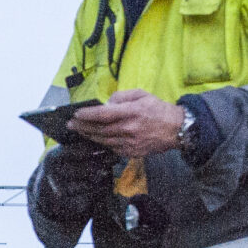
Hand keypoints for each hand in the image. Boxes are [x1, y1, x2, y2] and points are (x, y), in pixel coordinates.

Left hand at [68, 89, 183, 158]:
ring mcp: (130, 143)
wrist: (176, 129)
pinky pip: (112, 148)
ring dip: (89, 136)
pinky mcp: (132, 152)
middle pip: (99, 129)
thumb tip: (105, 104)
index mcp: (131, 112)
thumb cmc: (158, 109)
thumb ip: (121, 97)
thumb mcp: (141, 94)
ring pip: (103, 141)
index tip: (76, 114)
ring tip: (79, 131)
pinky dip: (102, 143)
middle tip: (71, 124)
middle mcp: (129, 129)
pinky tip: (95, 139)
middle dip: (82, 127)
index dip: (87, 115)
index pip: (103, 114)